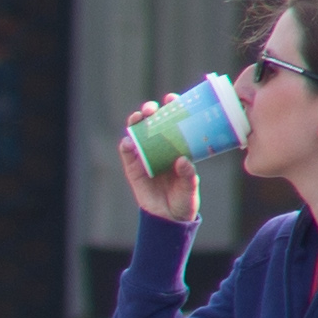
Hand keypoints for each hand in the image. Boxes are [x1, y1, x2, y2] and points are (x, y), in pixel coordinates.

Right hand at [118, 97, 199, 227]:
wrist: (168, 218)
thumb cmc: (184, 199)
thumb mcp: (190, 187)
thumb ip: (188, 174)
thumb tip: (182, 160)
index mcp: (177, 146)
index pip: (173, 121)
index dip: (172, 108)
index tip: (173, 100)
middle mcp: (160, 147)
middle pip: (152, 122)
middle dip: (150, 111)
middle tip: (153, 108)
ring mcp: (145, 156)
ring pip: (137, 133)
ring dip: (135, 122)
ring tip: (139, 118)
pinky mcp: (133, 168)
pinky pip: (127, 153)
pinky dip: (126, 145)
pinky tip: (129, 141)